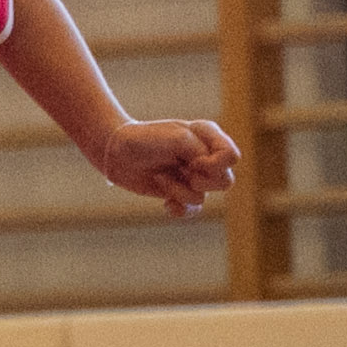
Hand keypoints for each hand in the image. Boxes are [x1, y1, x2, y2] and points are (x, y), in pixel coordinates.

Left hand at [101, 118, 241, 216]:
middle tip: (181, 171)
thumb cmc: (144, 138)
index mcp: (208, 137)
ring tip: (160, 177)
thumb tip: (209, 172)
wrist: (115, 152)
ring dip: (179, 191)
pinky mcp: (178, 191)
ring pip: (204, 197)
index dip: (215, 164)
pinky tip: (165, 204)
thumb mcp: (175, 138)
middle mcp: (204, 156)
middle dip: (202, 182)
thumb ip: (199, 151)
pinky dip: (179, 209)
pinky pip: (192, 209)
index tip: (194, 161)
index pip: (231, 157)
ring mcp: (192, 175)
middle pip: (225, 181)